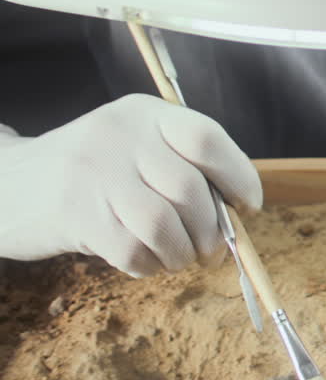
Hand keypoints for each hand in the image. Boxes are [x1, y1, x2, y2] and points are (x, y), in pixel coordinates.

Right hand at [0, 94, 262, 274]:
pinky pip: (133, 251)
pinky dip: (149, 266)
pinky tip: (143, 262)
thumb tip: (235, 214)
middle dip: (211, 233)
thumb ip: (180, 167)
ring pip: (165, 225)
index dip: (238, 175)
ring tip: (177, 259)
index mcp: (143, 113)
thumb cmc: (88, 174)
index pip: (205, 137)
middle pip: (191, 190)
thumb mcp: (131, 148)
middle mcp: (120, 135)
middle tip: (210, 252)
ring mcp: (94, 172)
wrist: (8, 186)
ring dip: (181, 254)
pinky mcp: (75, 213)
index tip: (247, 207)